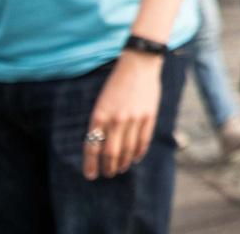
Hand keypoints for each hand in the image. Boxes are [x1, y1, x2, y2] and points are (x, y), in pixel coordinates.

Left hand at [82, 53, 162, 178]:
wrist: (138, 65)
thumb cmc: (117, 85)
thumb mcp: (102, 104)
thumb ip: (101, 124)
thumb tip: (100, 147)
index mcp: (99, 117)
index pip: (92, 148)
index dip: (91, 165)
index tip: (91, 175)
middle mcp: (115, 120)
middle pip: (110, 153)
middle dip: (108, 167)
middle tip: (108, 174)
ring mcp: (133, 119)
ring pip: (127, 150)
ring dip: (123, 162)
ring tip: (121, 168)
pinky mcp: (149, 116)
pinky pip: (143, 141)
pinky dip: (138, 152)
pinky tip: (135, 158)